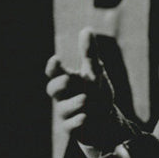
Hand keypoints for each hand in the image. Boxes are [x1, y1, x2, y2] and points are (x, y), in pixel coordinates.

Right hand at [45, 28, 118, 149]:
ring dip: (73, 103)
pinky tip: (85, 117)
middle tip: (68, 79)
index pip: (54, 72)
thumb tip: (86, 29)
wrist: (106, 119)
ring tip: (85, 99)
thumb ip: (89, 53)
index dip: (53, 67)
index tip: (56, 60)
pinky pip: (70, 126)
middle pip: (52, 90)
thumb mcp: (95, 71)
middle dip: (58, 84)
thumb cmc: (96, 92)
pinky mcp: (73, 128)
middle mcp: (63, 96)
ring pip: (63, 109)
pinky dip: (77, 122)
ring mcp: (67, 112)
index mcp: (67, 80)